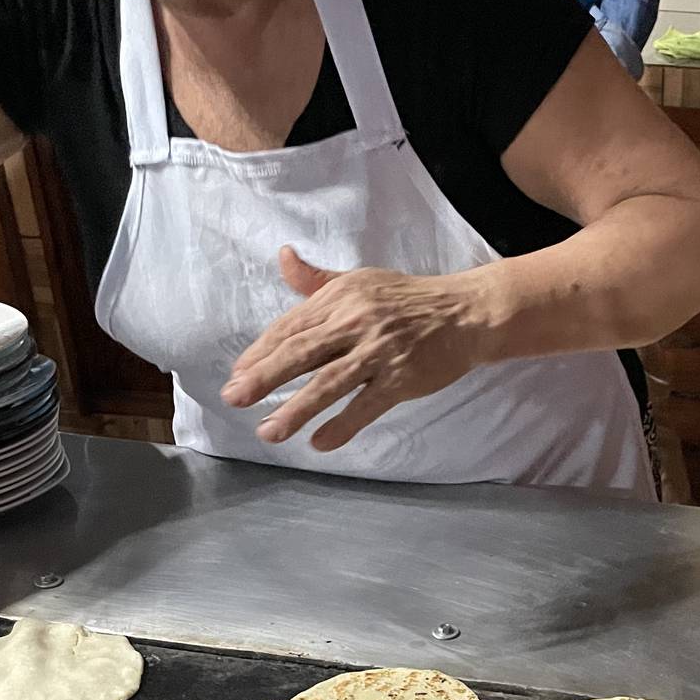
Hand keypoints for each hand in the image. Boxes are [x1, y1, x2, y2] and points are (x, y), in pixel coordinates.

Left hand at [221, 247, 501, 452]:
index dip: (261, 352)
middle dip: (264, 377)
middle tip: (234, 399)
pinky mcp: (403, 378)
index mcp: (340, 299)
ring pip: (329, 382)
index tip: (237, 374)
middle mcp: (356, 322)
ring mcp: (380, 351)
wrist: (465, 313)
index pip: (291, 327)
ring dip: (296, 409)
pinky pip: (367, 404)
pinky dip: (343, 424)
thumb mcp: (360, 280)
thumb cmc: (408, 299)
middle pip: (302, 352)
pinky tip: (320, 442)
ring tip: (269, 432)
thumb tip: (283, 257)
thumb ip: (317, 280)